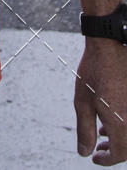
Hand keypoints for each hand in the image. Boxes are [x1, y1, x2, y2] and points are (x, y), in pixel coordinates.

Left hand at [75, 41, 126, 163]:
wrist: (108, 47)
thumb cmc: (93, 72)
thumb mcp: (82, 103)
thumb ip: (85, 131)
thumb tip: (85, 153)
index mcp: (121, 123)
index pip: (119, 154)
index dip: (106, 160)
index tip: (95, 158)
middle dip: (113, 152)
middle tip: (98, 150)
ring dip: (119, 139)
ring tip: (102, 133)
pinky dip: (123, 125)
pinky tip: (110, 119)